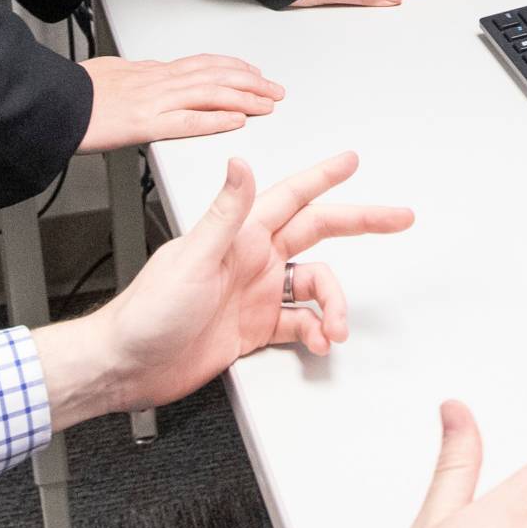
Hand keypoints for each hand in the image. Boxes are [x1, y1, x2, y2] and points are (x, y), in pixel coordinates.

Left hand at [37, 151, 413, 424]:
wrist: (128, 366)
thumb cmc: (148, 312)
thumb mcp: (192, 258)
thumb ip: (224, 213)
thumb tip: (241, 164)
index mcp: (239, 235)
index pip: (292, 196)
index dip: (323, 177)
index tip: (351, 161)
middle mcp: (251, 259)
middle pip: (318, 233)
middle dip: (360, 224)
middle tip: (398, 218)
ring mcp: (254, 294)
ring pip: (315, 287)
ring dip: (334, 305)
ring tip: (335, 327)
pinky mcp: (252, 329)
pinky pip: (300, 324)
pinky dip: (316, 331)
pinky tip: (318, 342)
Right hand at [78, 53, 283, 151]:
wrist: (54, 101)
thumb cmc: (76, 92)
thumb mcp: (111, 73)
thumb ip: (135, 76)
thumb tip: (147, 73)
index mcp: (152, 72)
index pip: (203, 64)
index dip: (233, 67)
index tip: (253, 71)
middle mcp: (159, 82)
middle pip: (215, 76)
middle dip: (251, 82)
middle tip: (274, 90)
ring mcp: (154, 101)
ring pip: (210, 94)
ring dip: (244, 98)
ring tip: (268, 104)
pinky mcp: (144, 124)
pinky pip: (187, 121)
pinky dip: (215, 120)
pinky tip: (235, 121)